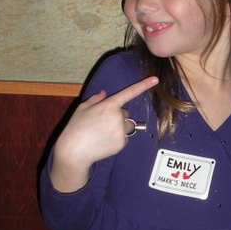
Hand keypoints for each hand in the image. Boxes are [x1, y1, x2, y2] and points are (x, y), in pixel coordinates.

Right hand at [50, 76, 157, 191]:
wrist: (75, 151)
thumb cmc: (76, 128)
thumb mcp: (82, 108)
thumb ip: (95, 99)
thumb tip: (104, 93)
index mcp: (109, 105)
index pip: (129, 92)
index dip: (144, 85)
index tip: (155, 79)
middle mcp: (118, 116)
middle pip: (125, 113)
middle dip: (117, 116)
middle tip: (101, 123)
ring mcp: (121, 130)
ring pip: (128, 125)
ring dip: (120, 127)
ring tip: (103, 133)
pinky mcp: (123, 142)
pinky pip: (125, 137)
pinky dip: (118, 138)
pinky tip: (105, 141)